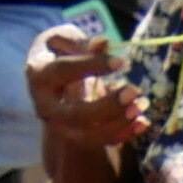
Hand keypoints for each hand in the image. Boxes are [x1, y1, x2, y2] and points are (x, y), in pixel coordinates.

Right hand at [29, 20, 151, 153]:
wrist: (49, 82)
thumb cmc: (59, 52)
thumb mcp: (65, 39)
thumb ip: (82, 42)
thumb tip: (102, 44)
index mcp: (38, 75)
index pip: (63, 72)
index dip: (91, 66)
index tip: (120, 62)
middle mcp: (45, 107)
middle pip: (75, 115)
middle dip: (107, 106)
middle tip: (133, 91)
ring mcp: (60, 127)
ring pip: (88, 136)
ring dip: (117, 124)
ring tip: (141, 106)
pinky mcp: (76, 138)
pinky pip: (101, 143)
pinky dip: (124, 134)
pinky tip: (144, 122)